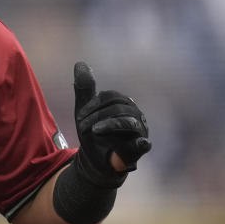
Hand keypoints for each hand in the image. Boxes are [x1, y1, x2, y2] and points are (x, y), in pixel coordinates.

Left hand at [71, 61, 150, 187]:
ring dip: (108, 125)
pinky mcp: (140, 149)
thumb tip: (80, 62)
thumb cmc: (94, 134)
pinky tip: (141, 143)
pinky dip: (142, 143)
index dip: (93, 105)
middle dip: (97, 116)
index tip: (80, 117)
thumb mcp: (85, 111)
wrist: (95, 161)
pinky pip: (144, 144)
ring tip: (94, 132)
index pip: (110, 97)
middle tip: (82, 127)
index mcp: (123, 104)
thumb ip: (84, 89)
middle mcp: (135, 115)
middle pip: (118, 108)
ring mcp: (140, 131)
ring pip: (128, 122)